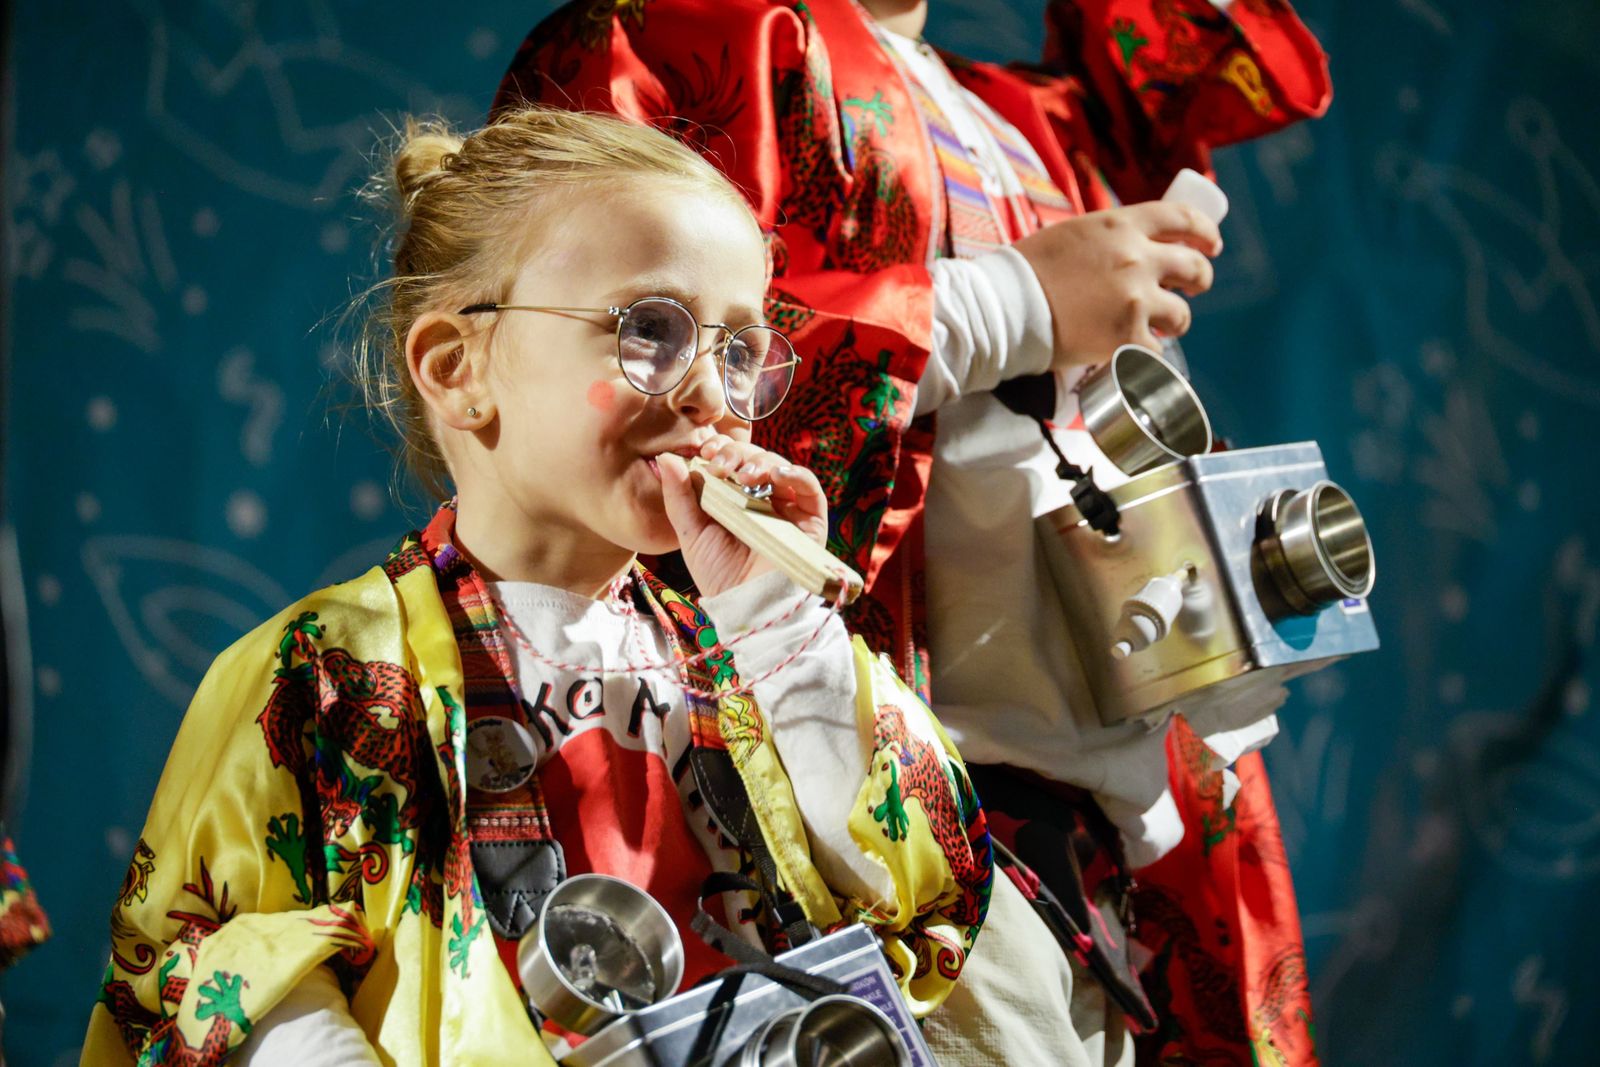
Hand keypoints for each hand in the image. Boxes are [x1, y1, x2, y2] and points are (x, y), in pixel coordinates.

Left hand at [655, 435, 827, 597]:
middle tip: (721, 465)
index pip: (731, 460)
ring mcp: (786, 507)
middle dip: (736, 453)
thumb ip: (679, 496)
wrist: (748, 606)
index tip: (705, 451)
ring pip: (779, 466)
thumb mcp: (691, 533)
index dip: (720, 449)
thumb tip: (666, 458)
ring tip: (743, 475)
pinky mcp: (810, 518)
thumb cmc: (719, 574)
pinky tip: (775, 475)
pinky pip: (809, 486)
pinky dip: (795, 473)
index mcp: (733, 498)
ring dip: (760, 461)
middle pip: (754, 458)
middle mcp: (761, 498)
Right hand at [1011, 201, 1221, 367]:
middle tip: (1192, 289)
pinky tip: (1132, 355)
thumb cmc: (1026, 271)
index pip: (1182, 218)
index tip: (1211, 243)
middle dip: (1200, 278)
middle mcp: (1136, 258)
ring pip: (1182, 314)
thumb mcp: (1073, 235)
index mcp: (1122, 225)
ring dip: (1174, 322)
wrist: (1003, 307)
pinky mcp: (1126, 339)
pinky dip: (1147, 357)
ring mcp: (1135, 300)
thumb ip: (1109, 238)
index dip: (1205, 231)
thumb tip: (1133, 247)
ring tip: (1156, 328)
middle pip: (1194, 266)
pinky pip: (1157, 353)